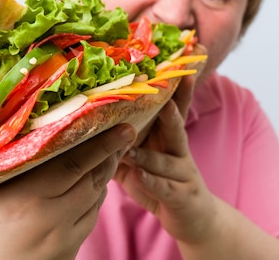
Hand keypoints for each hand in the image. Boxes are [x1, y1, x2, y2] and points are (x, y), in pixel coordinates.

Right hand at [0, 123, 136, 259]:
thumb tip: (0, 128)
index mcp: (27, 197)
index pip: (75, 162)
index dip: (101, 142)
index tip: (122, 124)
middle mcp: (51, 218)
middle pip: (92, 179)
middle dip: (111, 154)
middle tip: (126, 132)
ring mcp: (61, 241)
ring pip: (94, 200)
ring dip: (104, 176)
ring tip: (111, 153)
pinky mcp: (64, 256)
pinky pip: (88, 221)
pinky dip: (94, 199)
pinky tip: (91, 187)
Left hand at [114, 75, 216, 243]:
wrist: (193, 216)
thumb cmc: (160, 180)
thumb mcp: (140, 157)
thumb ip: (119, 141)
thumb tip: (86, 124)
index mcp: (167, 134)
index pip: (171, 105)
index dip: (172, 85)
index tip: (172, 62)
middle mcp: (178, 148)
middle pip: (176, 123)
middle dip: (173, 106)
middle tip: (165, 91)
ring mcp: (183, 172)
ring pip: (168, 157)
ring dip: (150, 151)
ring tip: (133, 146)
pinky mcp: (182, 195)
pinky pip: (165, 187)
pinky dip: (153, 182)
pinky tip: (140, 177)